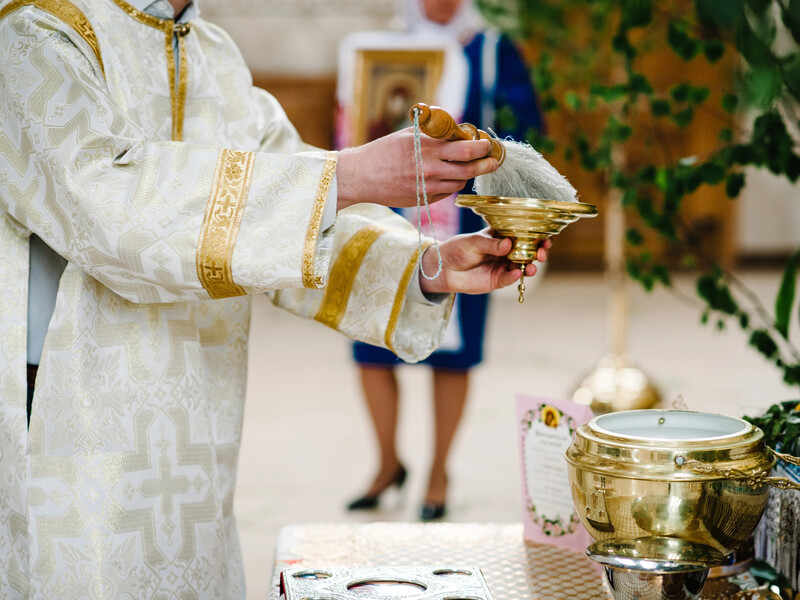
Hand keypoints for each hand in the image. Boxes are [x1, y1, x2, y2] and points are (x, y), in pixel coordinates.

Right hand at [336, 128, 498, 209]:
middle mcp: (430, 170)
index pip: (466, 150)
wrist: (361, 176)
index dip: (482, 147)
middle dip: (486, 164)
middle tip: (493, 160)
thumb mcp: (408, 135)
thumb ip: (433, 133)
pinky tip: (448, 176)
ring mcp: (427, 188)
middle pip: (469, 169)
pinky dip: (451, 184)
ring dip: (468, 174)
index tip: (487, 143)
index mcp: (428, 150)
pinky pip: (446, 192)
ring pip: (459, 182)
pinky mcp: (423, 200)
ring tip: (469, 166)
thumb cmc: (383, 151)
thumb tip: (456, 130)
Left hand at [419, 231, 550, 295]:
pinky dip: (515, 276)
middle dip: (539, 253)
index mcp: (503, 236)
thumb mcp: (474, 241)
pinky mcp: (498, 280)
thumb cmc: (458, 248)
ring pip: (523, 266)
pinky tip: (518, 273)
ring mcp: (503, 266)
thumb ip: (491, 244)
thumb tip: (509, 244)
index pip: (524, 235)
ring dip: (530, 266)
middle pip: (528, 252)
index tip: (545, 238)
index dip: (537, 236)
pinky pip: (510, 278)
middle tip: (542, 253)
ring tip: (532, 266)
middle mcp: (507, 251)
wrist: (445, 268)